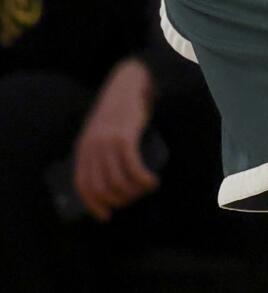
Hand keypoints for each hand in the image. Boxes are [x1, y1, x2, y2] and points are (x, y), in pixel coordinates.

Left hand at [72, 58, 157, 221]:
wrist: (128, 85)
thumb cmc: (119, 111)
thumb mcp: (101, 133)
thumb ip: (99, 152)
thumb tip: (109, 180)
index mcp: (83, 150)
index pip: (84, 186)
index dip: (94, 205)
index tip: (107, 215)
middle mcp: (92, 149)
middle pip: (102, 188)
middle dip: (119, 200)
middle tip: (134, 198)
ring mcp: (107, 143)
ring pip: (118, 181)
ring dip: (134, 191)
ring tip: (147, 188)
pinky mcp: (125, 137)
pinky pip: (132, 168)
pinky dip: (142, 180)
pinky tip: (152, 181)